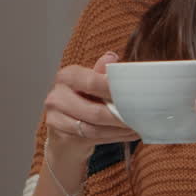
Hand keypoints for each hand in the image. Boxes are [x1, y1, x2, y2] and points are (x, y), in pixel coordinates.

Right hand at [43, 51, 138, 165]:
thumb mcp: (90, 84)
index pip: (92, 83)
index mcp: (67, 77)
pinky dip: (114, 137)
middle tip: (140, 118)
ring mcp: (56, 118)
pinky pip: (93, 139)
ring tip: (136, 127)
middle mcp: (57, 96)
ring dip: (119, 130)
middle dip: (120, 117)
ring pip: (94, 128)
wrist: (63, 132)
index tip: (133, 95)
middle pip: (95, 112)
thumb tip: (112, 57)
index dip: (114, 90)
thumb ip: (101, 74)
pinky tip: (128, 134)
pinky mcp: (62, 137)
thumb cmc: (81, 102)